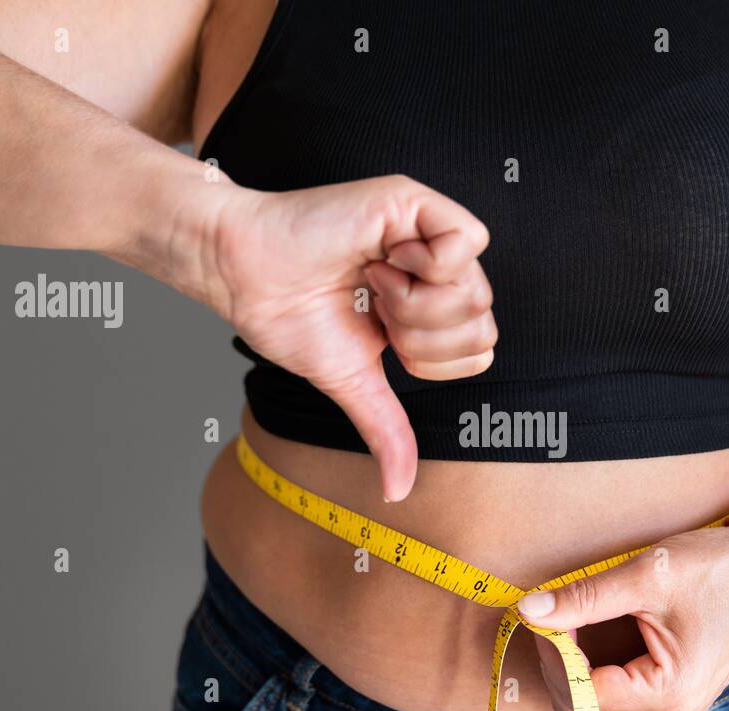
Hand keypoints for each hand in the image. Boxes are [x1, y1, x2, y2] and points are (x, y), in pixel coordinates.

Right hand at [206, 175, 493, 501]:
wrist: (244, 276)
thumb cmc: (288, 316)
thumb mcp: (353, 383)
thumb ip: (387, 429)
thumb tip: (398, 492)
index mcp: (429, 305)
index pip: (479, 348)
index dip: (435, 359)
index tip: (384, 338)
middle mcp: (436, 268)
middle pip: (484, 324)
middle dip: (424, 337)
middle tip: (376, 312)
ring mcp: (429, 233)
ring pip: (477, 291)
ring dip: (416, 304)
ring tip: (372, 283)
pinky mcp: (416, 201)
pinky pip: (467, 241)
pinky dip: (425, 265)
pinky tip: (383, 258)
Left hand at [518, 520, 728, 710]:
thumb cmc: (718, 566)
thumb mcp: (647, 576)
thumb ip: (584, 598)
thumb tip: (530, 611)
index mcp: (669, 692)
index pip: (583, 696)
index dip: (555, 658)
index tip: (548, 616)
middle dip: (560, 675)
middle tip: (555, 624)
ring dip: (576, 694)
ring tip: (571, 642)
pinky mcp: (680, 703)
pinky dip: (599, 701)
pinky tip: (592, 659)